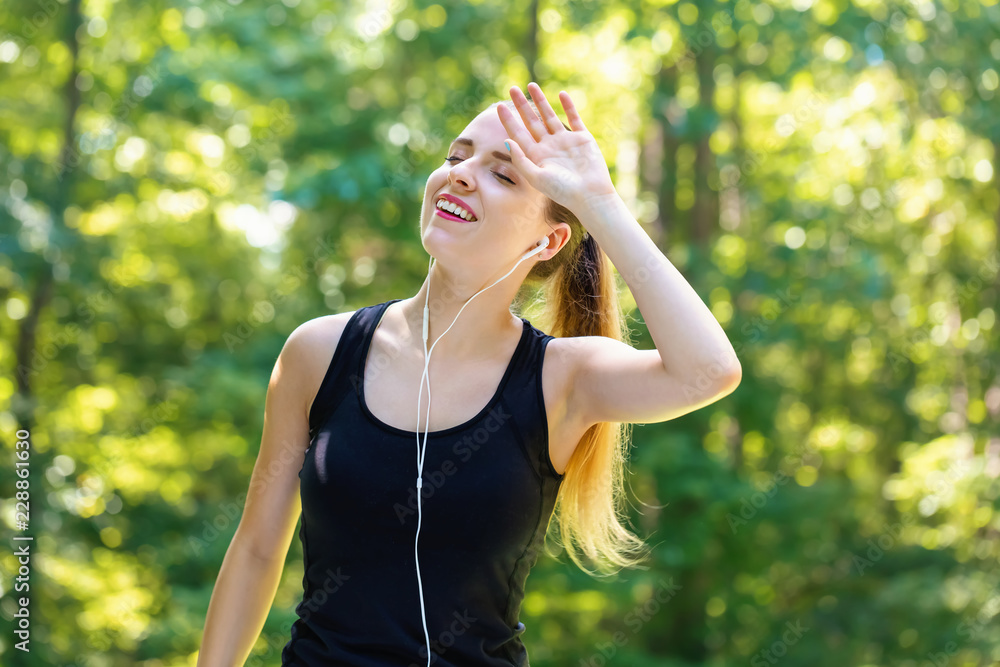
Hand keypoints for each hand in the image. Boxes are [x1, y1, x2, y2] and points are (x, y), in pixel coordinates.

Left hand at [496, 82, 616, 216]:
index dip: (509, 120)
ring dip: (541, 101)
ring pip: (550, 116)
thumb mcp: (536, 177)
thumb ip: (521, 160)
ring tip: (531, 85)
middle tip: (512, 88)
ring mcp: (565, 141)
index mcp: (536, 156)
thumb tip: (507, 141)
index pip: (519, 134)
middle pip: (532, 121)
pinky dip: (568, 106)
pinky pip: (574, 119)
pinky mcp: (582, 138)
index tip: (499, 106)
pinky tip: (561, 94)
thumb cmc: (562, 191)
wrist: (590, 196)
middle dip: (522, 105)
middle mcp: (549, 147)